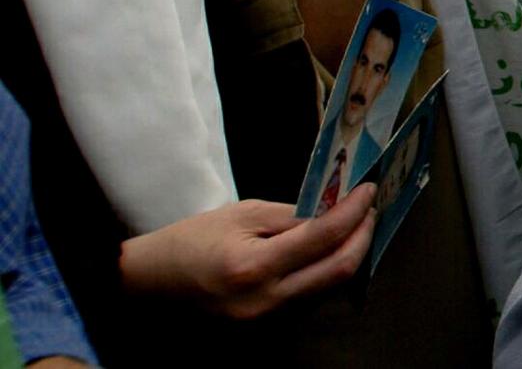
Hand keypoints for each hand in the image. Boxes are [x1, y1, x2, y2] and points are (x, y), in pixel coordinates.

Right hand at [119, 185, 376, 319]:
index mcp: (254, 267)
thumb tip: (336, 209)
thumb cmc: (193, 240)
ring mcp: (268, 323)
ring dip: (349, 255)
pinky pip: (311, 300)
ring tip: (355, 226)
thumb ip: (293, 215)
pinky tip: (330, 251)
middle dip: (363, 237)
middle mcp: (266, 302)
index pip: (323, 238)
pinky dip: (327, 273)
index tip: (368, 190)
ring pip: (328, 288)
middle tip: (370, 210)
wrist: (152, 284)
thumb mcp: (243, 214)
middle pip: (338, 272)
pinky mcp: (268, 331)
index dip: (353, 212)